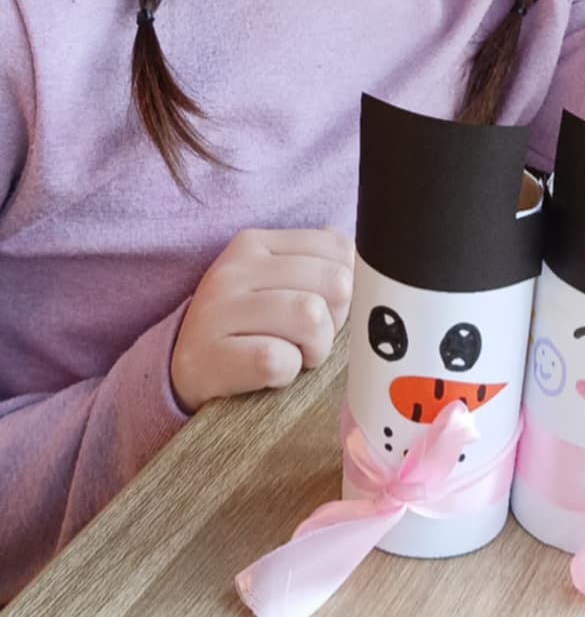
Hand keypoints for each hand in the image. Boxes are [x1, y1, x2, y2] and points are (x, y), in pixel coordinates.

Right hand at [170, 226, 353, 414]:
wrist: (185, 370)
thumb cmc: (249, 329)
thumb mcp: (279, 285)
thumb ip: (320, 267)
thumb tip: (367, 268)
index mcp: (257, 242)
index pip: (340, 249)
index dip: (346, 288)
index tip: (321, 309)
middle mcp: (234, 268)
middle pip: (334, 284)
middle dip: (334, 322)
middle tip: (307, 340)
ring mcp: (218, 310)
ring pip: (311, 317)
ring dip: (314, 350)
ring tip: (292, 356)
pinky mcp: (210, 356)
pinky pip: (277, 360)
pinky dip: (286, 373)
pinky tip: (270, 374)